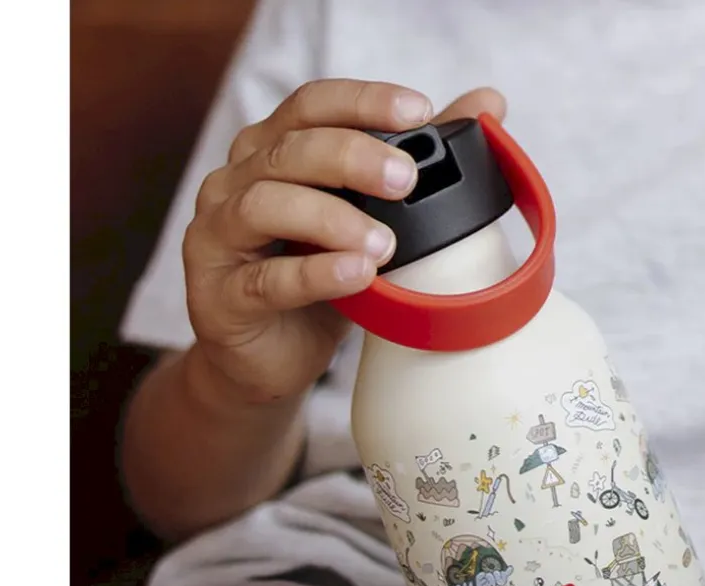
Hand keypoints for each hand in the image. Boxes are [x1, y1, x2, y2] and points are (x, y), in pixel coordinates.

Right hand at [183, 80, 506, 402]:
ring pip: (266, 205)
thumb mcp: (368, 221)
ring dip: (333, 218)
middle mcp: (233, 184)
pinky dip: (316, 273)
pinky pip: (266, 279)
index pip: (310, 106)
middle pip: (289, 149)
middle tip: (407, 180)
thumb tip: (487, 104)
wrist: (266, 363)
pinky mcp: (219, 297)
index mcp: (268, 153)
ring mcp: (216, 239)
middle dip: (352, 157)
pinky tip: (357, 274)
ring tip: (386, 243)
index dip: (361, 102)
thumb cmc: (313, 284)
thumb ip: (415, 162)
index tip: (418, 110)